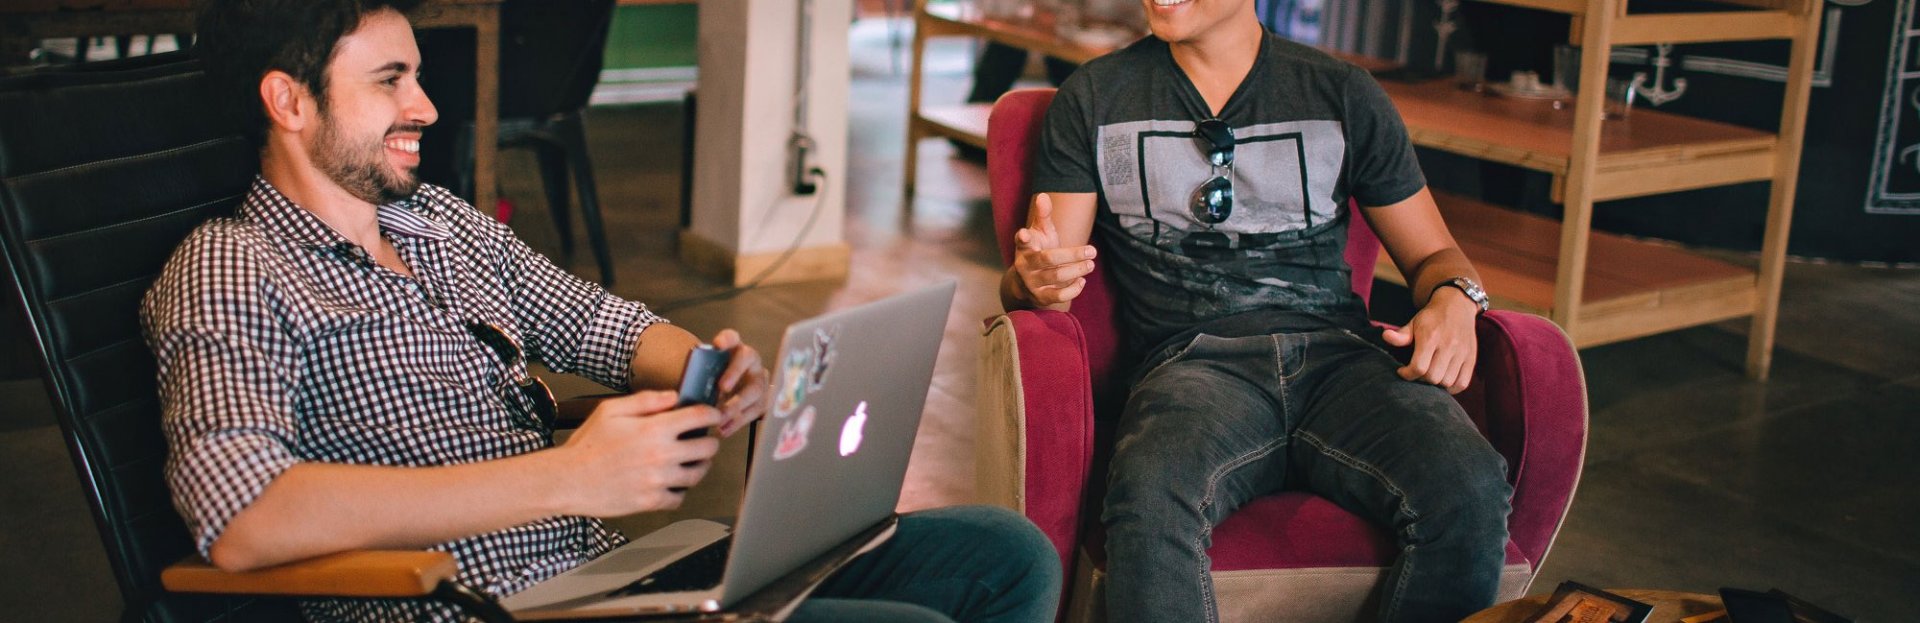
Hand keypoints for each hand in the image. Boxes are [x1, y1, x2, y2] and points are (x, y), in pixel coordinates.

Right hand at [556, 391, 722, 516]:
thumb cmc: (587, 445)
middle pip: (707, 448)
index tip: (714, 415)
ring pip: (698, 474)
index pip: (699, 417)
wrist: (568, 479)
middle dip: (709, 441)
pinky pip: (679, 498)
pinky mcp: (651, 501)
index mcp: (653, 429)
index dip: (712, 414)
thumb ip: (646, 401)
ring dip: (699, 466)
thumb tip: (673, 397)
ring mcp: (658, 480)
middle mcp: (661, 455)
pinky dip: (679, 491)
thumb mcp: (611, 411)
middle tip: (703, 440)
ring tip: (691, 462)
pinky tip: (671, 483)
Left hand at [708, 329, 767, 437]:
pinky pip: (755, 410)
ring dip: (737, 405)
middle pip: (747, 360)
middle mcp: (751, 360)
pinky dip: (739, 422)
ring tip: (721, 418)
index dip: (727, 339)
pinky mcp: (763, 399)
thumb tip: (684, 393)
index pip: (732, 337)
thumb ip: (701, 377)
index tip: (718, 344)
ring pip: (755, 389)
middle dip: (735, 373)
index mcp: (734, 348)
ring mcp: (760, 379)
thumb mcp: (708, 375)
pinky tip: (724, 430)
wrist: (731, 391)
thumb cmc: (714, 381)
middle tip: (722, 388)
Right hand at [1011, 193, 1096, 306]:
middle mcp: (1024, 265)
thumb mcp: (1040, 232)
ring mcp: (1031, 282)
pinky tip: (1082, 280)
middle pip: (1048, 259)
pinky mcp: (1040, 297)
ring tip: (1091, 264)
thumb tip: (1043, 196)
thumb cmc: (1039, 249)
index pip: (1021, 240)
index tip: (1024, 234)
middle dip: (1072, 254)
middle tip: (1093, 250)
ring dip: (1076, 270)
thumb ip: (1043, 215)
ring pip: (1056, 277)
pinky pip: (1058, 296)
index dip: (1023, 237)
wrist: (1027, 281)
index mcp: (1024, 246)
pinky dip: (1073, 289)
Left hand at [1380, 288, 1479, 393]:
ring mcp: (1462, 353)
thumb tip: (1386, 337)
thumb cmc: (1432, 317)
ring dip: (1436, 384)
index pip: (1419, 367)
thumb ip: (1401, 335)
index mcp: (1431, 337)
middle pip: (1433, 377)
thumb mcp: (1413, 322)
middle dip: (1420, 379)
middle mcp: (1448, 346)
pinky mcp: (1471, 358)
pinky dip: (1452, 388)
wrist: (1457, 305)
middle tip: (1416, 373)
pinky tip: (1443, 380)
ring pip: (1447, 382)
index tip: (1402, 371)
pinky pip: (1462, 383)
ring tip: (1429, 375)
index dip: (1407, 374)